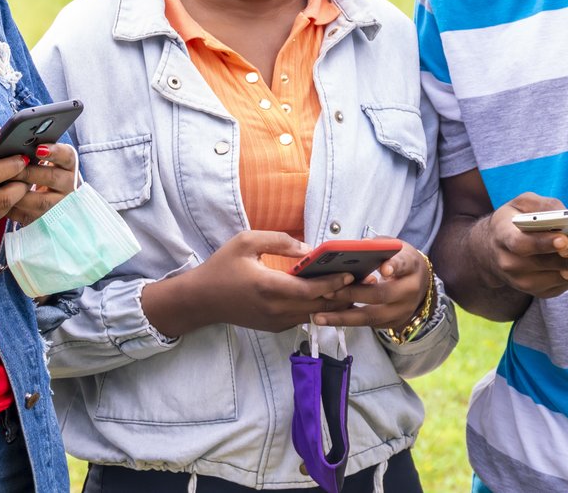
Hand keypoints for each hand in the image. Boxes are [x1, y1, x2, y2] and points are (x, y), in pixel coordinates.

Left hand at [7, 143, 78, 225]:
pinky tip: (0, 202)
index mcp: (69, 165)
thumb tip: (14, 145)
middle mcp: (69, 184)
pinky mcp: (47, 220)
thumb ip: (36, 152)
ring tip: (2, 186)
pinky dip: (13, 209)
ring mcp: (60, 205)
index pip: (66, 155)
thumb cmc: (41, 171)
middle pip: (52, 178)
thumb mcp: (45, 160)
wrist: (53, 198)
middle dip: (28, 173)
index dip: (54, 152)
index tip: (38, 149)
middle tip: (10, 170)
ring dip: (19, 194)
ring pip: (41, 202)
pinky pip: (30, 217)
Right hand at [142, 231, 354, 337]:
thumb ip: (278, 241)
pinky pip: (303, 317)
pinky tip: (329, 296)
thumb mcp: (245, 242)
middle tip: (365, 283)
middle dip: (343, 295)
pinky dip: (318, 308)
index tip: (352, 272)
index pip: (311, 290)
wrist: (202, 300)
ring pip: (314, 315)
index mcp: (269, 287)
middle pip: (319, 306)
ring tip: (355, 290)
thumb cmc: (222, 267)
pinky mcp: (275, 327)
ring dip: (333, 303)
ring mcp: (276, 322)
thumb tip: (308, 248)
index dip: (335, 283)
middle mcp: (276, 309)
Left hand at [309, 242, 429, 330]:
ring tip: (319, 316)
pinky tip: (326, 319)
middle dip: (353, 294)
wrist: (419, 283)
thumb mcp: (393, 247)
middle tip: (328, 291)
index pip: (403, 265)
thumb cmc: (399, 260)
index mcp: (411, 266)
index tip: (383, 269)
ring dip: (343, 317)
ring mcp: (401, 311)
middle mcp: (409, 291)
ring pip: (371, 316)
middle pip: (381, 295)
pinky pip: (366, 323)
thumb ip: (376, 246)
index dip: (394, 266)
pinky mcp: (391, 323)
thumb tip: (353, 247)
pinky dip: (345, 321)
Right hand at [471, 193, 567, 299]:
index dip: (543, 243)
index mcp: (502, 237)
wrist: (491, 252)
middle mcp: (510, 264)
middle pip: (549, 262)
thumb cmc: (511, 221)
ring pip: (563, 274)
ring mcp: (525, 282)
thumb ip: (543, 205)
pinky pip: (567, 283)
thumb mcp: (519, 204)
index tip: (565, 238)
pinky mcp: (540, 292)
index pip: (521, 244)